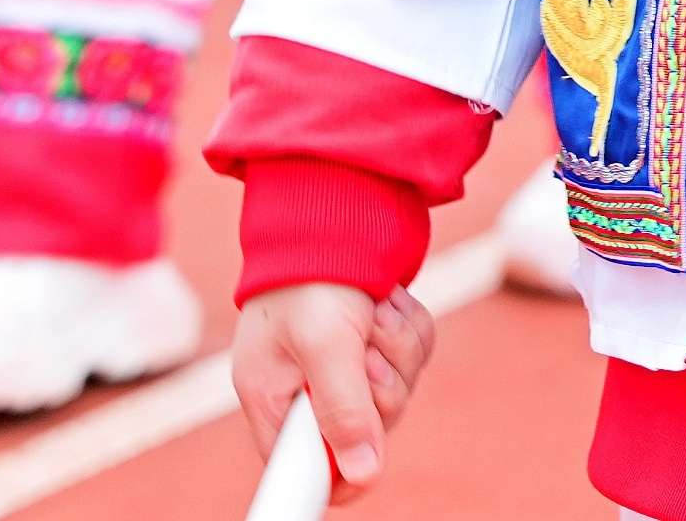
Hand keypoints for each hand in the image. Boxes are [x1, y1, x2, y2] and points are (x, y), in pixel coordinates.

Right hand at [233, 282, 434, 497]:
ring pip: (397, 392)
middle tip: (365, 349)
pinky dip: (409, 329)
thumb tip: (362, 476)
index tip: (363, 465)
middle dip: (379, 388)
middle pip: (365, 433)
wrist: (331, 206)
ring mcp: (344, 364)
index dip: (336, 478)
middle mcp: (305, 387)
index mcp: (272, 398)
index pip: (302, 470)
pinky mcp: (375, 339)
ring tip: (374, 312)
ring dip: (397, 349)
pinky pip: (412, 357)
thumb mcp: (325, 344)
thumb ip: (343, 410)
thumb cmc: (313, 274)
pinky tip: (388, 300)